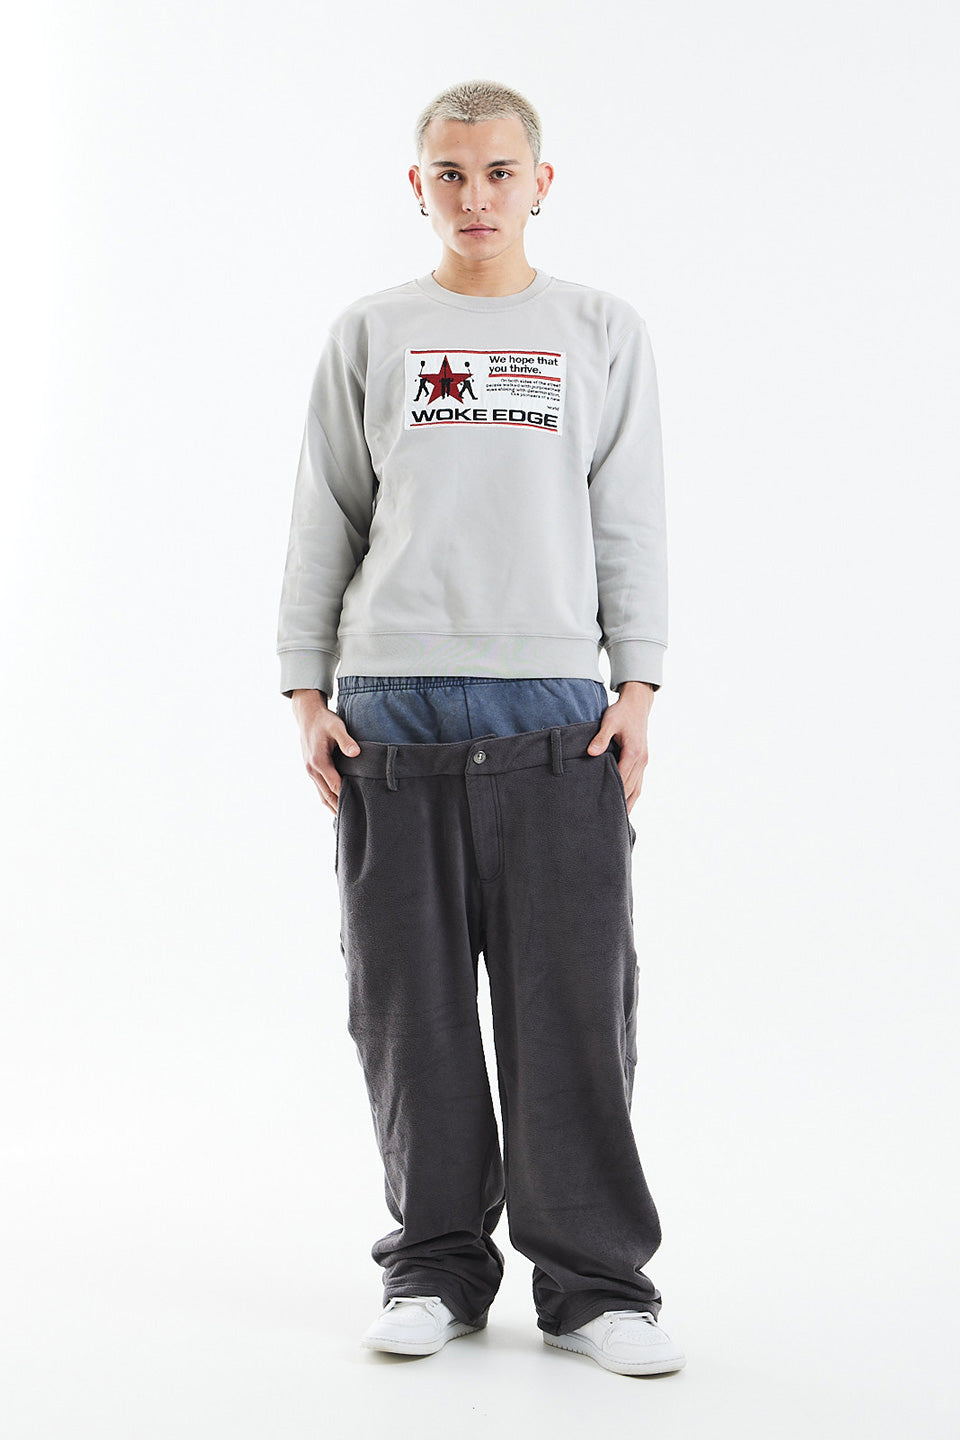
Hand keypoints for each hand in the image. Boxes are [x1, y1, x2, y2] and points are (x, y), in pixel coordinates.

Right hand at [291, 690, 360, 814]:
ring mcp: (310, 771)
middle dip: (339, 808)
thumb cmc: (324, 720)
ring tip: (347, 820)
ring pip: (322, 795)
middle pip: (327, 796)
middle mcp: (312, 769)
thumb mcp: (337, 726)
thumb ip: (346, 740)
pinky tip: (338, 806)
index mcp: (318, 761)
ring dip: (333, 807)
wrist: (307, 715)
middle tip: (355, 821)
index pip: (334, 785)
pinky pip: (320, 789)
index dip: (346, 797)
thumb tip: (355, 753)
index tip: (359, 808)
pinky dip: (328, 799)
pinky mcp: (312, 770)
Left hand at [586, 682, 654, 815]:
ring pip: (637, 789)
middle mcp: (641, 760)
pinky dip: (633, 796)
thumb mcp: (609, 721)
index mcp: (633, 753)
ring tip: (618, 821)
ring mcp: (644, 762)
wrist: (637, 705)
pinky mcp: (642, 761)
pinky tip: (625, 806)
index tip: (602, 806)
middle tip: (607, 821)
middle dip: (620, 804)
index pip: (622, 778)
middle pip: (630, 788)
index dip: (613, 793)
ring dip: (628, 804)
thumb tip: (591, 753)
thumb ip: (601, 738)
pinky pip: (639, 784)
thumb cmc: (621, 713)